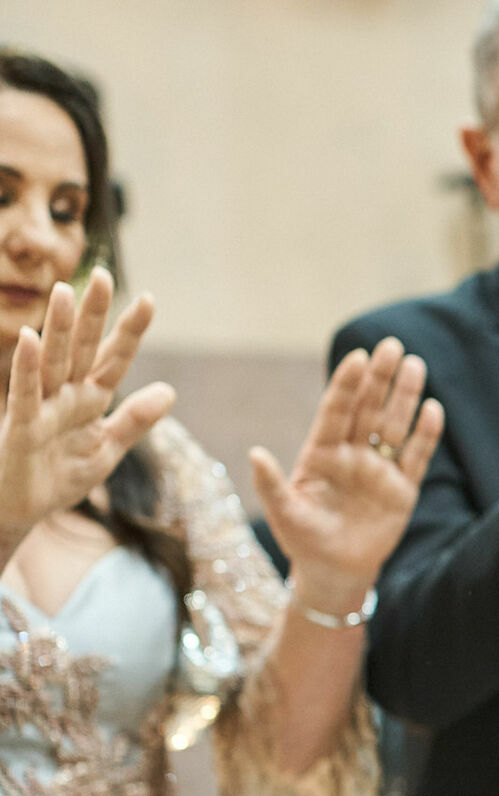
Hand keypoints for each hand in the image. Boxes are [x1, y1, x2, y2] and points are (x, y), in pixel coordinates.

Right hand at [0, 269, 174, 539]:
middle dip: (92, 315)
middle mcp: (66, 396)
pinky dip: (27, 366)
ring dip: (57, 328)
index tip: (149, 299)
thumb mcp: (107, 448)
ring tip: (64, 291)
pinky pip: (25, 394)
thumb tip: (170, 391)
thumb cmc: (58, 477)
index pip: (114, 359)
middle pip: (82, 348)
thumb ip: (135, 420)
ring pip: (52, 361)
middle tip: (104, 275)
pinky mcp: (22, 427)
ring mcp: (43, 408)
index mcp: (90, 400)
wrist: (21, 510)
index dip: (130, 331)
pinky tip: (29, 338)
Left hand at [255, 336, 442, 612]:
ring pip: (395, 426)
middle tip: (393, 346)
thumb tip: (255, 453)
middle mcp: (352, 454)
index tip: (358, 357)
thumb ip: (271, 484)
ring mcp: (379, 469)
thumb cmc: (302, 540)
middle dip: (381, 378)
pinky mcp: (402, 489)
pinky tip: (433, 410)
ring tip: (416, 366)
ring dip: (406, 397)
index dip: (347, 384)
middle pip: (369, 409)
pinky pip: (416, 458)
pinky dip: (425, 435)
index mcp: (321, 453)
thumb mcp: (283, 514)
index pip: (336, 411)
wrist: (334, 571)